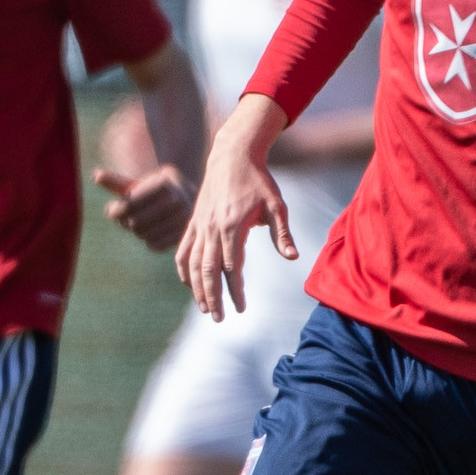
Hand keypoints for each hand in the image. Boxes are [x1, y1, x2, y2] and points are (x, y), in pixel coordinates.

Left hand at [95, 163, 193, 252]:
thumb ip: (119, 182)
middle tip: (126, 220)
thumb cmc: (158, 192)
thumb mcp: (141, 184)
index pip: (129, 205)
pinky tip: (153, 232)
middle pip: (135, 222)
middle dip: (126, 222)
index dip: (115, 211)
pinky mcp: (184, 235)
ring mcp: (183, 218)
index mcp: (164, 183)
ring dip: (137, 232)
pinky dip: (149, 241)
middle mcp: (177, 199)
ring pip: (143, 235)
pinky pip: (155, 245)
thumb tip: (96, 176)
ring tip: (141, 224)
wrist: (191, 203)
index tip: (113, 212)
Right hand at [176, 151, 292, 320]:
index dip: (236, 291)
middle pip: (207, 271)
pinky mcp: (193, 222)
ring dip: (196, 289)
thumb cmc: (259, 181)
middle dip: (212, 298)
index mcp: (233, 226)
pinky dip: (183, 270)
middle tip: (219, 319)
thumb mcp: (277, 205)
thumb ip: (282, 234)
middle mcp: (212, 228)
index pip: (232, 268)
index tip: (242, 308)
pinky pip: (182, 250)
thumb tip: (293, 258)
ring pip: (192, 264)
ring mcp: (199, 225)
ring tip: (205, 308)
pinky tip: (189, 285)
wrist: (233, 155)